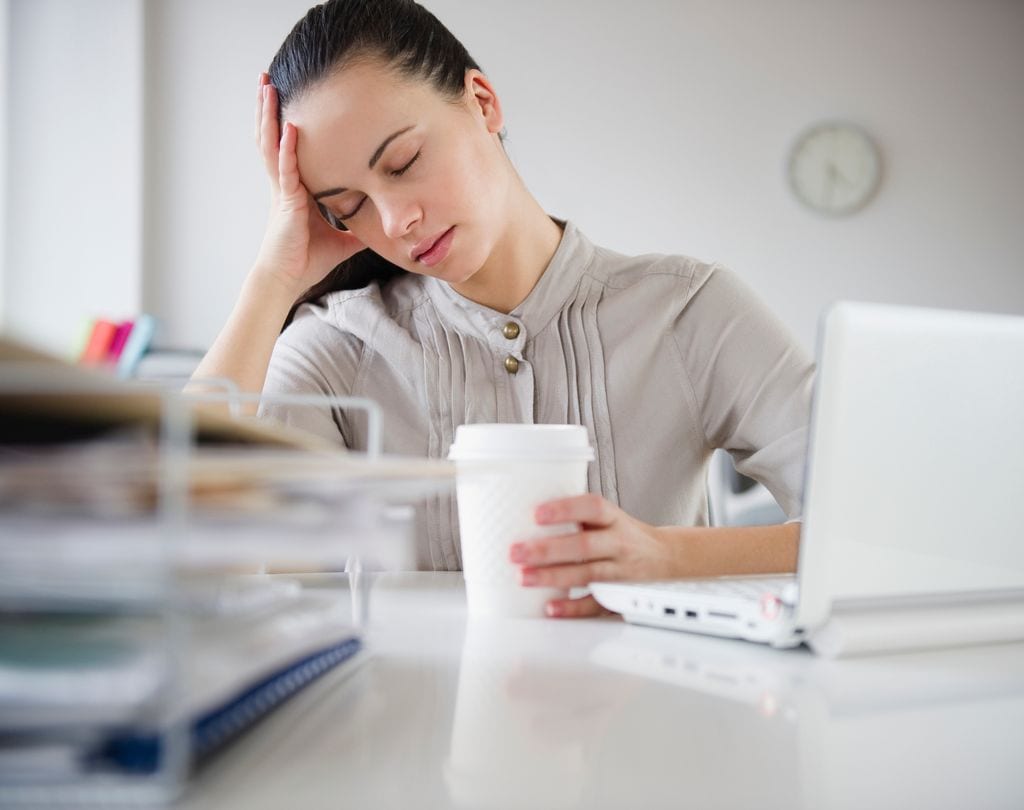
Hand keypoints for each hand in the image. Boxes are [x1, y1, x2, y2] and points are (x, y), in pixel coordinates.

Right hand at [253, 73, 365, 296]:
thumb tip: (382, 225)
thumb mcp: (344, 239)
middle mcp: (285, 183)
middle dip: (271, 107)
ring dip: (270, 115)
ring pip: (272, 144)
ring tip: (267, 86)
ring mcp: (282, 190)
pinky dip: (288, 148)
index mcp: (296, 188)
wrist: (288, 279)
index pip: (289, 146)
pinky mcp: (285, 201)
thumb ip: (359, 227)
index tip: (288, 97)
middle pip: (274, 136)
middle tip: (268, 78)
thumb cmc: (308, 260)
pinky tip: (291, 127)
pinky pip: (285, 168)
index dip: (286, 121)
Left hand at [509, 494, 682, 618]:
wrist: (666, 556)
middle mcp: (619, 543)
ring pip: (587, 574)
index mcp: (613, 518)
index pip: (592, 508)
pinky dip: (573, 607)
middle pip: (585, 545)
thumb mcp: (607, 517)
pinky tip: (551, 606)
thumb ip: (577, 515)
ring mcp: (620, 571)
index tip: (536, 514)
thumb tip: (526, 512)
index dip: (565, 510)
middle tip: (516, 552)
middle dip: (548, 550)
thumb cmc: (624, 533)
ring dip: (553, 577)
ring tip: (523, 577)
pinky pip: (596, 604)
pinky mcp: (619, 595)